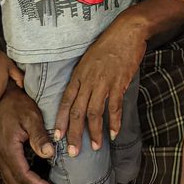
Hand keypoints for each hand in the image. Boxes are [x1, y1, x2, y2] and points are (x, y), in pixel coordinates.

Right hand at [0, 82, 56, 183]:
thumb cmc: (19, 105)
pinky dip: (22, 181)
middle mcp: (1, 156)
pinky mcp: (3, 154)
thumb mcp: (32, 117)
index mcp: (8, 149)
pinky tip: (36, 179)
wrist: (4, 97)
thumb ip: (39, 136)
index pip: (22, 175)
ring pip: (11, 181)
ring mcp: (0, 156)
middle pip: (15, 183)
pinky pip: (10, 174)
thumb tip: (49, 154)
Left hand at [52, 14, 146, 156]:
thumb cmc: (109, 43)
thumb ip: (85, 77)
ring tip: (95, 146)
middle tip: (73, 152)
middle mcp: (88, 81)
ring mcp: (103, 82)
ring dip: (94, 132)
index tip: (57, 137)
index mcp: (79, 75)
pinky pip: (114, 107)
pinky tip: (114, 133)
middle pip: (77, 112)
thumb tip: (83, 93)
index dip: (61, 121)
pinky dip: (114, 122)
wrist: (126, 31)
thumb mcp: (89, 59)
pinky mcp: (118, 83)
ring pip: (94, 113)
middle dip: (74, 134)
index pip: (66, 102)